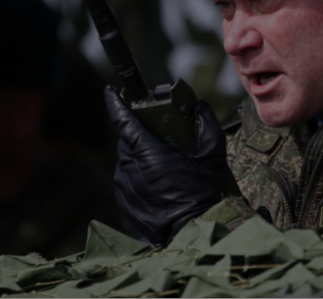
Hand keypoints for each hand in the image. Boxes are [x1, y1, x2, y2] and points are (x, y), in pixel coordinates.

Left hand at [104, 85, 229, 246]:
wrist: (195, 232)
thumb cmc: (204, 193)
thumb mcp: (211, 156)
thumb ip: (206, 126)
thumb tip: (200, 106)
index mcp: (147, 153)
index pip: (124, 121)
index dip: (116, 103)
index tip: (110, 91)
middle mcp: (129, 168)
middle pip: (127, 140)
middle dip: (140, 133)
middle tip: (159, 133)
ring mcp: (124, 187)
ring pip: (127, 160)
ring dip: (140, 155)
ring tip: (163, 161)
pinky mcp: (125, 202)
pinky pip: (128, 179)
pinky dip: (139, 175)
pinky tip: (159, 182)